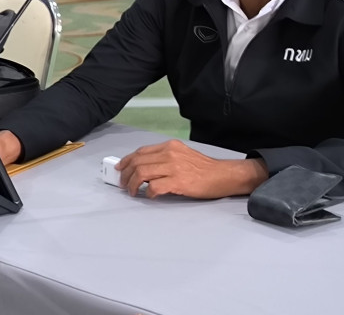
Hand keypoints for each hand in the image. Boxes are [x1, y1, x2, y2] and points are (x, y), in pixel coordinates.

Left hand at [116, 139, 268, 198]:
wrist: (222, 175)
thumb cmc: (204, 168)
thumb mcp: (182, 154)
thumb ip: (164, 158)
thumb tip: (145, 168)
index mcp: (170, 146)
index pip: (141, 152)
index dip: (127, 161)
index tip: (121, 168)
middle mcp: (170, 154)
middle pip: (138, 162)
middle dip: (126, 175)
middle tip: (124, 184)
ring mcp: (173, 167)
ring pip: (142, 174)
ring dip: (133, 185)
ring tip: (133, 192)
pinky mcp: (178, 182)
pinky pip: (154, 187)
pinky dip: (148, 193)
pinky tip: (150, 196)